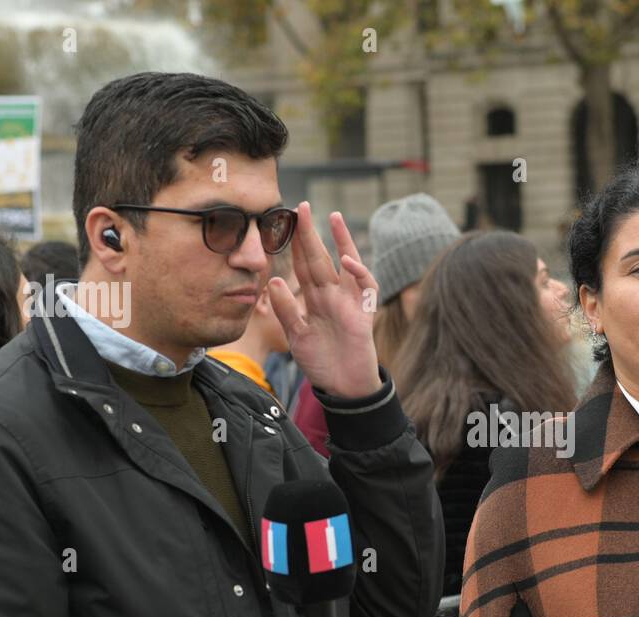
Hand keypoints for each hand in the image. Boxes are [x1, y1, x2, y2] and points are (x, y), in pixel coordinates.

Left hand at [267, 202, 380, 397]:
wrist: (344, 387)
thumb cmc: (321, 362)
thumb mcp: (295, 335)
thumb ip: (285, 309)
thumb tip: (272, 280)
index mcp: (314, 299)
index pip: (303, 266)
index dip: (295, 245)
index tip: (284, 222)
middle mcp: (332, 295)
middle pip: (321, 258)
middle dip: (312, 234)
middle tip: (303, 206)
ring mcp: (349, 301)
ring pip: (346, 264)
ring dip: (342, 241)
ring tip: (333, 217)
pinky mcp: (364, 313)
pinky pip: (366, 287)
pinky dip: (359, 272)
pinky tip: (347, 259)